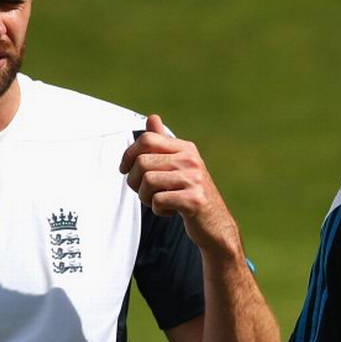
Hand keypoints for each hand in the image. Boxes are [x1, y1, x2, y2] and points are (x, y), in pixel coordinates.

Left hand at [120, 114, 241, 258]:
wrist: (215, 224)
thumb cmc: (190, 194)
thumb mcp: (178, 166)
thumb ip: (163, 144)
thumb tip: (152, 117)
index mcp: (186, 148)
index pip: (147, 139)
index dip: (128, 155)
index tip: (125, 170)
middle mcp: (191, 160)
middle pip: (142, 162)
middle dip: (135, 182)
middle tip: (145, 193)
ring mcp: (195, 179)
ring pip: (148, 182)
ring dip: (145, 198)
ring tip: (158, 202)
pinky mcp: (194, 200)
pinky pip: (158, 201)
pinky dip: (158, 210)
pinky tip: (170, 211)